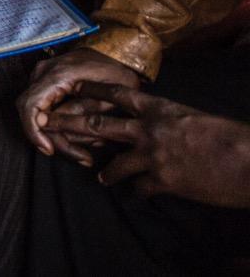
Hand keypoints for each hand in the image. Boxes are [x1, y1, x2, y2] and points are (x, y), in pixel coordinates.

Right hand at [17, 47, 140, 161]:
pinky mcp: (47, 84)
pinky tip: (85, 136)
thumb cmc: (116, 71)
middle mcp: (42, 74)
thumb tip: (61, 127)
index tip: (49, 150)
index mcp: (56, 74)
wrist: (116, 51)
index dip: (34, 132)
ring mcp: (42, 77)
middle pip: (32, 114)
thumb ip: (83, 110)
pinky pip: (46, 109)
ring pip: (39, 115)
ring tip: (92, 146)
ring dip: (62, 135)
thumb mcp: (110, 94)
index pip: (29, 106)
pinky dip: (62, 126)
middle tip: (82, 156)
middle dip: (54, 139)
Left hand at [43, 82, 249, 207]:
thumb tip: (163, 125)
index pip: (118, 94)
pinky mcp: (162, 180)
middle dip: (70, 123)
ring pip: (113, 163)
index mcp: (160, 108)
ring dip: (106, 171)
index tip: (73, 86)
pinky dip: (136, 191)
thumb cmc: (232, 137)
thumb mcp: (196, 119)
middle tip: (49, 123)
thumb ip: (172, 120)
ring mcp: (152, 155)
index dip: (93, 89)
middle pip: (99, 124)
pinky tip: (136, 195)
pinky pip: (138, 187)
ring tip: (100, 176)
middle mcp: (149, 129)